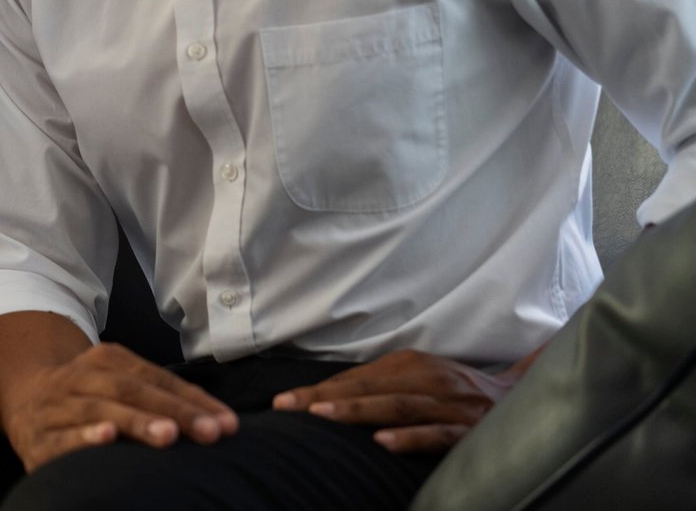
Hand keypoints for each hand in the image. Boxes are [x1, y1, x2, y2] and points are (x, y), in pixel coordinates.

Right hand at [1, 342, 238, 472]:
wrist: (22, 400)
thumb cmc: (87, 397)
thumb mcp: (117, 382)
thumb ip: (158, 394)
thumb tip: (216, 417)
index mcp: (104, 359)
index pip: (153, 377)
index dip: (191, 400)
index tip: (228, 423)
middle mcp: (79, 377)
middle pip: (129, 391)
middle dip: (172, 411)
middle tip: (209, 432)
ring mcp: (56, 406)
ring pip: (98, 410)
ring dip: (134, 422)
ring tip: (168, 435)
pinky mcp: (37, 439)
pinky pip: (61, 438)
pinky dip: (83, 438)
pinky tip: (106, 439)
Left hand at [271, 347, 539, 452]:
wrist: (528, 398)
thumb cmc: (459, 393)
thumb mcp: (420, 382)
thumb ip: (382, 389)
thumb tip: (326, 400)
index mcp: (412, 365)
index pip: (356, 379)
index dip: (318, 390)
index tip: (282, 402)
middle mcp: (430, 378)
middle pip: (370, 387)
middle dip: (325, 397)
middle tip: (288, 407)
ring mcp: (452, 403)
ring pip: (399, 405)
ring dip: (358, 411)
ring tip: (322, 417)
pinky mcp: (474, 429)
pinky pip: (439, 433)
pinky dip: (410, 437)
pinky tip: (383, 443)